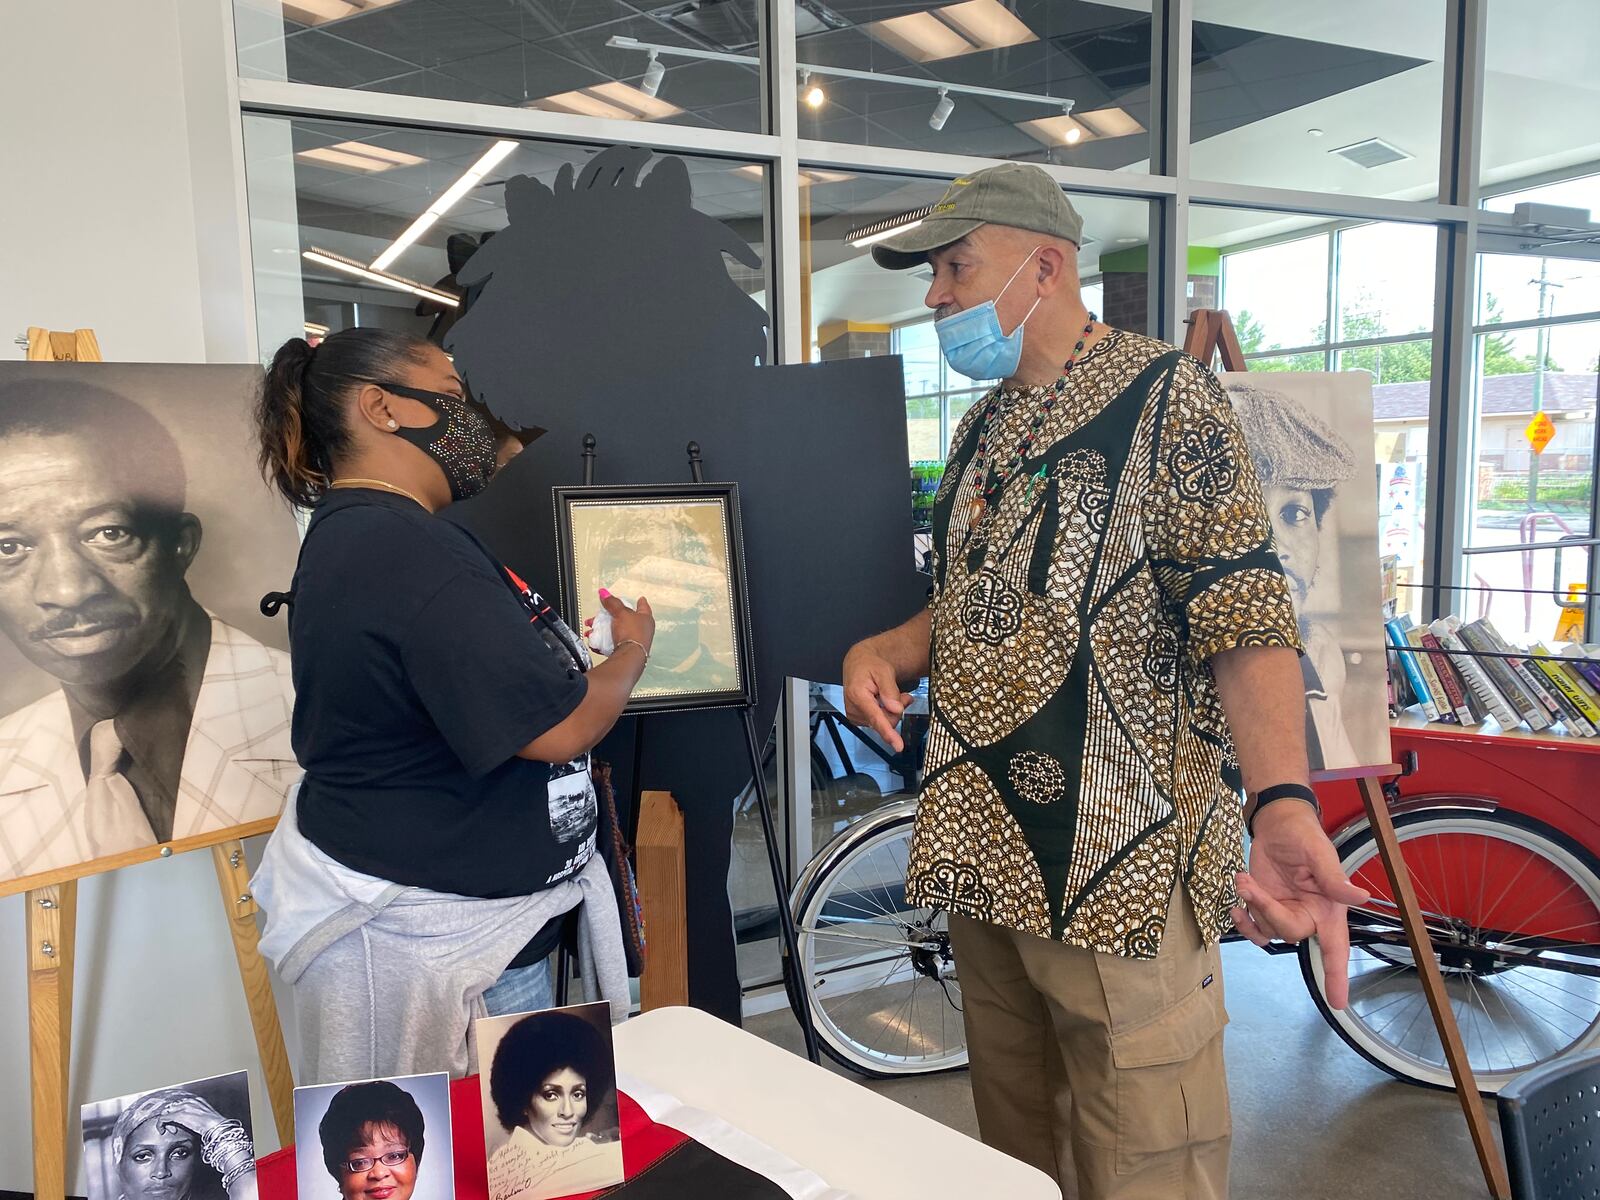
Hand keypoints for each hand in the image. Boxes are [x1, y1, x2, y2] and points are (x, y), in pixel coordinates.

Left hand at [154, 1096, 227, 1140]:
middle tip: (173, 1128)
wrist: (216, 1127)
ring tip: (169, 1130)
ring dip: (165, 1122)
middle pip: (172, 1107)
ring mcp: (183, 1107)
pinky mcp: (179, 1115)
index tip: (177, 1124)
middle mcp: (189, 1101)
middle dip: (170, 1118)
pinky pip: (163, 1118)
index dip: (176, 1114)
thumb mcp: (205, 1118)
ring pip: (166, 1112)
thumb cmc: (214, 1125)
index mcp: (196, 1100)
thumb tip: (192, 1122)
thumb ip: (197, 1116)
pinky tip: (163, 1131)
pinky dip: (161, 1125)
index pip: (179, 1104)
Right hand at [599, 589, 653, 655]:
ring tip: (592, 630)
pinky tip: (596, 641)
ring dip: (604, 630)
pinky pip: (613, 644)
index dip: (640, 602)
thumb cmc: (632, 634)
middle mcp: (642, 631)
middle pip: (625, 620)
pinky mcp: (626, 651)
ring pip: (617, 632)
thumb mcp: (621, 613)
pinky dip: (604, 642)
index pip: (643, 606)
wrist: (629, 657)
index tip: (640, 599)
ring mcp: (634, 642)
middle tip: (600, 616)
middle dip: (610, 617)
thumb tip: (604, 593)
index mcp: (646, 619)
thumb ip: (612, 602)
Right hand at [842, 642, 912, 753]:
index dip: (888, 733)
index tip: (898, 745)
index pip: (876, 718)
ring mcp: (855, 716)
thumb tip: (896, 709)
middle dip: (898, 710)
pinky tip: (885, 701)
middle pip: (885, 721)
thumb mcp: (884, 670)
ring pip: (884, 723)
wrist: (858, 664)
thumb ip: (890, 690)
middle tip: (903, 696)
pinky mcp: (858, 719)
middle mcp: (853, 708)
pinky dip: (886, 713)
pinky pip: (879, 722)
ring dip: (892, 710)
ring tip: (891, 694)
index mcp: (858, 695)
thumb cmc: (869, 665)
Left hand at [1232, 801, 1369, 1008]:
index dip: (1337, 975)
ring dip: (1252, 908)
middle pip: (1289, 933)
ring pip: (1268, 929)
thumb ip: (1333, 878)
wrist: (1277, 823)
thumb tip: (1361, 896)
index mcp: (1328, 907)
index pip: (1336, 947)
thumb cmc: (1304, 835)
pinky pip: (1253, 927)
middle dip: (1267, 911)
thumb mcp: (1319, 852)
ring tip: (1244, 881)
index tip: (1338, 1003)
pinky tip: (1237, 901)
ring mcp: (1284, 912)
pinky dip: (1243, 919)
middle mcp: (1309, 915)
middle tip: (1250, 885)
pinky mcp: (1263, 906)